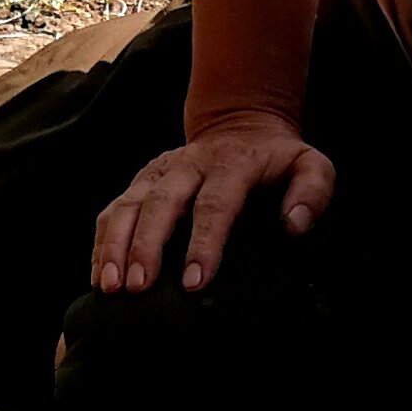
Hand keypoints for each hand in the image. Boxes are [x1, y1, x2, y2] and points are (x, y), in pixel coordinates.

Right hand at [91, 108, 335, 296]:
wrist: (241, 123)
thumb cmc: (277, 159)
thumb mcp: (309, 165)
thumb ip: (312, 191)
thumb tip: (294, 226)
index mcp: (231, 164)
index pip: (214, 204)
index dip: (203, 243)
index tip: (195, 281)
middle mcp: (188, 165)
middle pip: (160, 203)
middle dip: (146, 246)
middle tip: (139, 287)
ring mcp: (159, 172)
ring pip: (128, 205)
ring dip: (114, 245)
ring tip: (109, 285)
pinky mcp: (140, 182)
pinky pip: (112, 210)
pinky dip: (102, 242)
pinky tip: (98, 275)